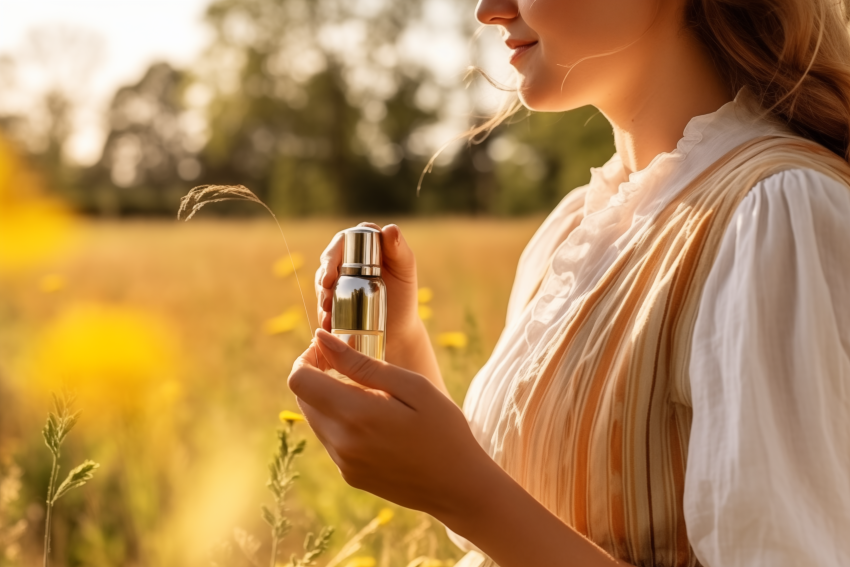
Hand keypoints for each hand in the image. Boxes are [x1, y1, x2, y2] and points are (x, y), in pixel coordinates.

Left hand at [288, 329, 490, 517]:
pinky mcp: (350, 475)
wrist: (459, 487)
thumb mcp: (412, 386)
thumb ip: (361, 363)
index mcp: (355, 414)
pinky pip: (332, 440)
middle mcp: (341, 442)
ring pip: (316, 419)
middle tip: (354, 365)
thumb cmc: (444, 430)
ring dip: (331, 399)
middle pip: (303, 398)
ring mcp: (343, 463)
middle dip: (319, 375)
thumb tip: (323, 339)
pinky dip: (343, 422)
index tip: (332, 350)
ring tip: (372, 395)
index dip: (308, 358)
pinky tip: (377, 421)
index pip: (299, 379)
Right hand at [315, 223, 419, 344]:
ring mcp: (339, 278)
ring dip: (320, 297)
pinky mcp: (334, 296)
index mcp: (364, 244)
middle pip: (328, 261)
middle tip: (326, 300)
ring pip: (321, 281)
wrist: (399, 327)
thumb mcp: (405, 271)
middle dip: (322, 279)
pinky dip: (321, 312)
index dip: (332, 255)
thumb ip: (399, 249)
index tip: (331, 277)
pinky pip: (322, 300)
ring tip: (326, 316)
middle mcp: (348, 258)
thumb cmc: (405, 295)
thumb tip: (389, 228)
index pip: (343, 241)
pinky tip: (325, 324)